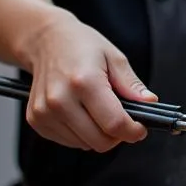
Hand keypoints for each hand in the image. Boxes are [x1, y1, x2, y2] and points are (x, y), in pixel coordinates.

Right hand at [22, 10, 157, 151]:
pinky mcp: (36, 120)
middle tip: (122, 119)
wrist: (46, 41)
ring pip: (84, 145)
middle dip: (117, 135)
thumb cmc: (81, 46)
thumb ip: (132, 84)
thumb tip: (149, 103)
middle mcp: (60, 99)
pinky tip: (81, 113)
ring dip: (98, 134)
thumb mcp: (114, 57)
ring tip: (98, 110)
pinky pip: (68, 142)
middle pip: (100, 141)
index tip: (140, 128)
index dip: (133, 131)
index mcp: (84, 82)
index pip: (114, 123)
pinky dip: (81, 134)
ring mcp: (45, 112)